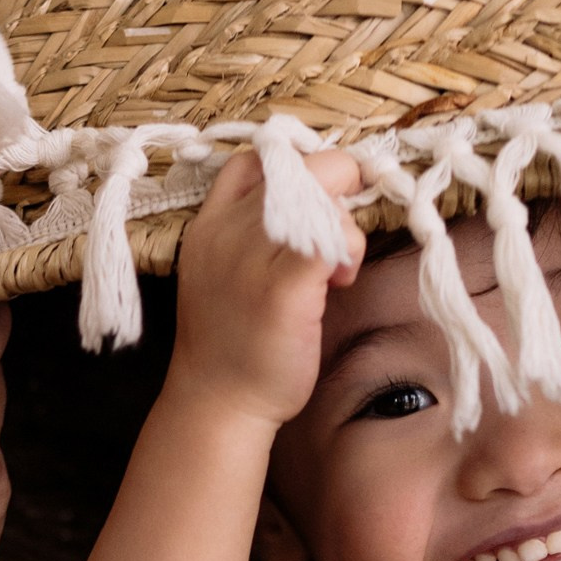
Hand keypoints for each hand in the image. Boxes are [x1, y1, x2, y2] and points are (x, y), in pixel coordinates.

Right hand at [172, 147, 365, 428]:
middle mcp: (227, 229)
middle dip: (338, 188)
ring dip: (346, 226)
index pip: (257, 159)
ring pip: (323, 194)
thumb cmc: (234, 343)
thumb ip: (255, 232)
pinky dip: (350, 248)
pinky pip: (333, 235)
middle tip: (341, 235)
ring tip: (337, 271)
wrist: (218, 402)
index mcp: (211, 223)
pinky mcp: (282, 286)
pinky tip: (340, 280)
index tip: (320, 205)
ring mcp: (252, 255)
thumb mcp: (227, 271)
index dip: (300, 169)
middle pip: (300, 165)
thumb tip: (318, 203)